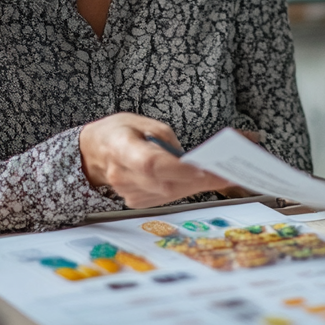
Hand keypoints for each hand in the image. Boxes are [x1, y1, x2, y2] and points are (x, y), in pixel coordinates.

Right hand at [79, 113, 228, 208]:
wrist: (94, 151)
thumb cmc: (120, 132)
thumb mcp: (143, 122)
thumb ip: (166, 140)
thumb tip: (191, 158)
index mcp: (121, 149)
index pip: (151, 164)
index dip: (177, 169)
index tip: (202, 168)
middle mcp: (122, 176)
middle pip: (166, 183)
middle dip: (200, 179)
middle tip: (230, 174)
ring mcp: (128, 192)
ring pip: (171, 193)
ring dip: (198, 185)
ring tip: (224, 176)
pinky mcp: (136, 201)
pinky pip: (167, 197)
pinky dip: (185, 188)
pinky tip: (202, 180)